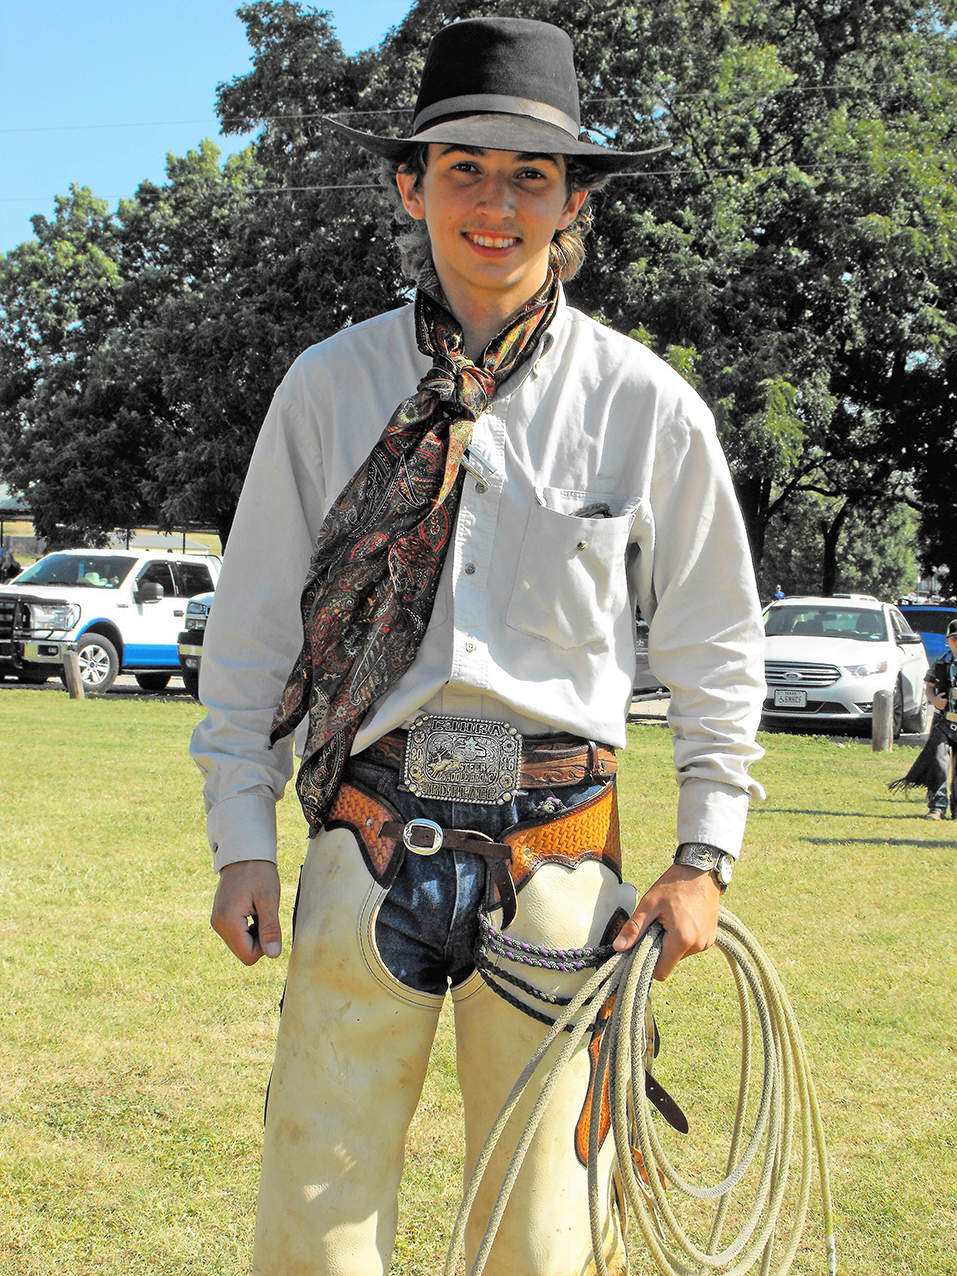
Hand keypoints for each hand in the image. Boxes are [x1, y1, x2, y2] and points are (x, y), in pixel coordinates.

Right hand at [210, 860, 281, 965]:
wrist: (244, 853)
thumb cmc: (259, 873)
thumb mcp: (269, 900)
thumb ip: (270, 929)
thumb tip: (273, 955)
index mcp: (228, 921)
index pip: (248, 956)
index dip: (265, 946)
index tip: (270, 924)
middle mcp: (218, 924)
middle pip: (243, 952)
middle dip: (259, 939)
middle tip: (264, 913)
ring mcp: (217, 921)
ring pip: (240, 944)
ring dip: (254, 933)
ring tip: (258, 910)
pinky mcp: (219, 918)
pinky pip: (236, 934)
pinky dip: (248, 927)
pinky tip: (252, 910)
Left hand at [613, 863, 721, 979]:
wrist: (702, 870)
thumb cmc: (675, 884)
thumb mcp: (649, 904)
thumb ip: (634, 928)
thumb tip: (619, 947)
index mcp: (682, 939)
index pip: (661, 971)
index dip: (647, 963)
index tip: (641, 948)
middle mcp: (697, 945)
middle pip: (670, 961)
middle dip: (659, 948)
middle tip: (656, 925)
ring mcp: (707, 942)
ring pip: (680, 954)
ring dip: (671, 943)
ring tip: (670, 919)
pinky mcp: (711, 938)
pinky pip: (691, 946)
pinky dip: (683, 938)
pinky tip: (681, 919)